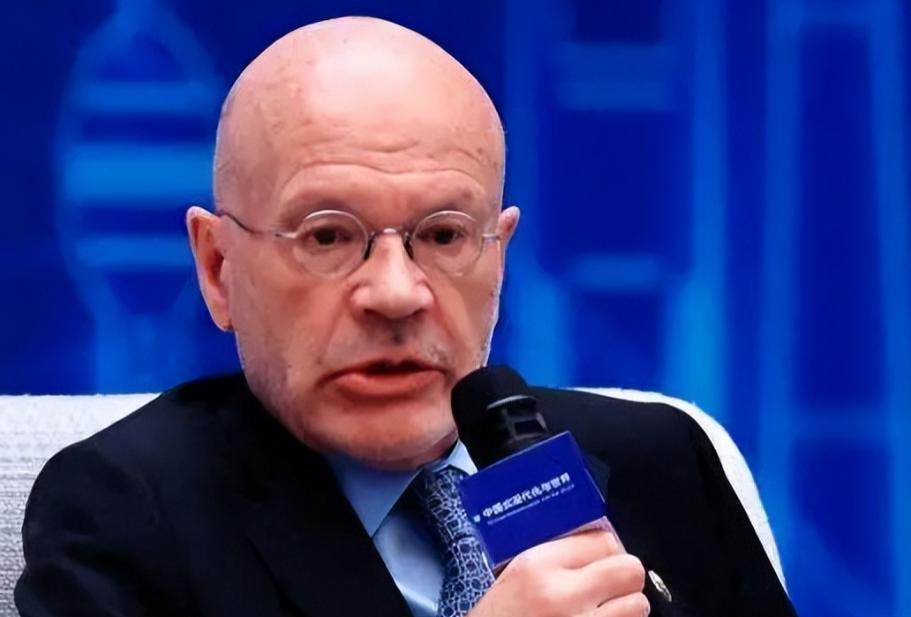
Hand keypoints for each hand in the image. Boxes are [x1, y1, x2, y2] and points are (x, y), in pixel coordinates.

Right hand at [468, 530, 648, 616]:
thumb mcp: (517, 574)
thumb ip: (556, 557)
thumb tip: (600, 545)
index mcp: (540, 566)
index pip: (603, 540)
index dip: (607, 549)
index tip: (602, 557)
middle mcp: (565, 595)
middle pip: (629, 569)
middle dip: (624, 576)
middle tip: (610, 584)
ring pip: (638, 605)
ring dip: (626, 606)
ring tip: (604, 610)